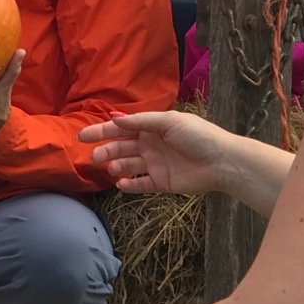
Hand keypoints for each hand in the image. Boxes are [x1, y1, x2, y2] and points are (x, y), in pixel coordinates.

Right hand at [80, 110, 234, 195]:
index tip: (82, 135)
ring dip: (115, 166)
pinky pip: (141, 184)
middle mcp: (151, 145)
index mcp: (152, 128)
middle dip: (105, 150)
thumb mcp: (169, 122)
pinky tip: (120, 184)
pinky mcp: (162, 183)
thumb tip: (115, 118)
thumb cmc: (198, 136)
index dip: (102, 131)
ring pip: (128, 165)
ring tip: (107, 168)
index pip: (122, 128)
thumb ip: (142, 121)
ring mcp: (155, 164)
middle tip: (92, 157)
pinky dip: (129, 185)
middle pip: (121, 147)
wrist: (221, 161)